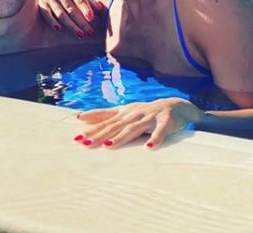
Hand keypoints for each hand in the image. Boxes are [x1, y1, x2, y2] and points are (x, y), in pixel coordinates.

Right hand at [39, 0, 102, 37]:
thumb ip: (89, 0)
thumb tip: (101, 9)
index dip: (86, 9)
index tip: (91, 18)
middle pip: (71, 9)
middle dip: (81, 22)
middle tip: (90, 32)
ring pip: (61, 14)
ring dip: (71, 26)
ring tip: (81, 35)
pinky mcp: (42, 5)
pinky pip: (47, 15)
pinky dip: (52, 22)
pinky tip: (59, 29)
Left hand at [73, 98, 204, 148]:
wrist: (176, 106)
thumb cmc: (146, 112)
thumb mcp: (124, 112)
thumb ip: (105, 115)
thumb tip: (80, 118)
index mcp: (124, 113)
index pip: (105, 121)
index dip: (91, 128)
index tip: (76, 136)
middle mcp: (134, 114)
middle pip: (115, 126)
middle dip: (99, 135)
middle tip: (84, 144)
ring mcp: (150, 117)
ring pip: (134, 129)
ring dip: (121, 138)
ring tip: (108, 146)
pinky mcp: (166, 122)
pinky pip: (161, 132)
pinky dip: (155, 138)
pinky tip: (149, 147)